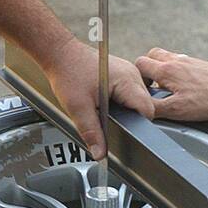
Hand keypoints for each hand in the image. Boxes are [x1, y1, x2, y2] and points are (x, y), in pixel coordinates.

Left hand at [42, 37, 154, 159]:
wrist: (61, 54)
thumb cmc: (68, 73)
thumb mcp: (78, 107)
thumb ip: (91, 132)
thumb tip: (100, 153)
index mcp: (127, 81)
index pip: (147, 110)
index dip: (138, 125)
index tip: (126, 133)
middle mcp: (132, 74)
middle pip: (146, 106)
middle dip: (132, 119)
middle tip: (112, 122)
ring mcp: (130, 72)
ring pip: (140, 99)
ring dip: (128, 110)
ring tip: (109, 111)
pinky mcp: (124, 73)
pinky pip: (132, 92)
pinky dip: (124, 102)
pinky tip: (110, 103)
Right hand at [134, 48, 207, 121]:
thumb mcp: (176, 110)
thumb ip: (154, 107)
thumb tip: (140, 108)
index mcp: (167, 70)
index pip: (140, 63)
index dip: (136, 77)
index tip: (141, 90)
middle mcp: (177, 61)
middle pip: (152, 55)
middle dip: (147, 69)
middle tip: (150, 86)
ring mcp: (189, 61)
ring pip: (167, 58)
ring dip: (162, 69)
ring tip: (166, 87)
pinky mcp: (199, 65)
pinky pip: (181, 63)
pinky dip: (177, 72)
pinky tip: (184, 87)